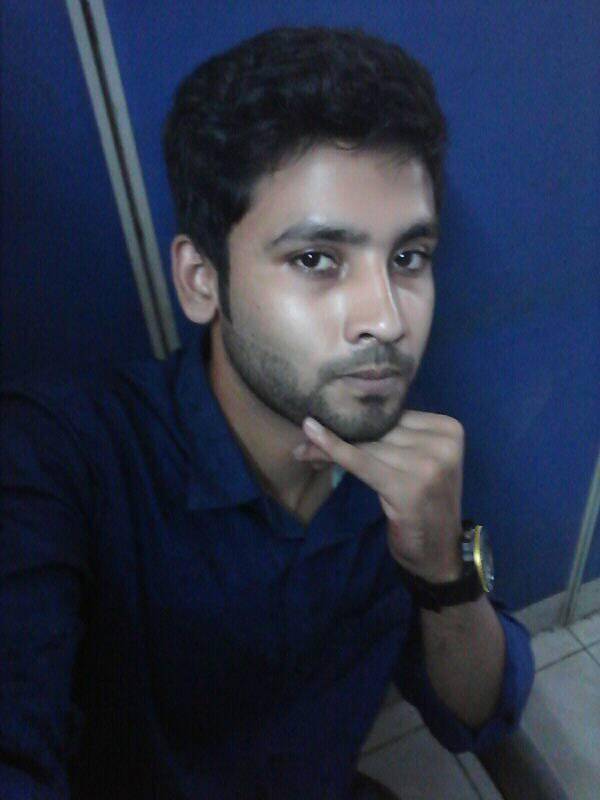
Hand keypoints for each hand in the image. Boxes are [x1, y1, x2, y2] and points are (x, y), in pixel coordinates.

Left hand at [294, 411, 465, 582]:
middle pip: (379, 430)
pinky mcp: (408, 487)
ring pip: (366, 445)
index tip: (326, 423)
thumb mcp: (415, 465)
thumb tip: (340, 417)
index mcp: (449, 429)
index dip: (359, 420)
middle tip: (306, 437)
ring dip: (328, 446)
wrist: (440, 553)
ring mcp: (429, 466)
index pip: (393, 416)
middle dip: (341, 433)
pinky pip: (362, 461)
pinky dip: (335, 450)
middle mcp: (443, 443)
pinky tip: (312, 438)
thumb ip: (393, 440)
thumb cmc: (423, 506)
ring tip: (303, 450)